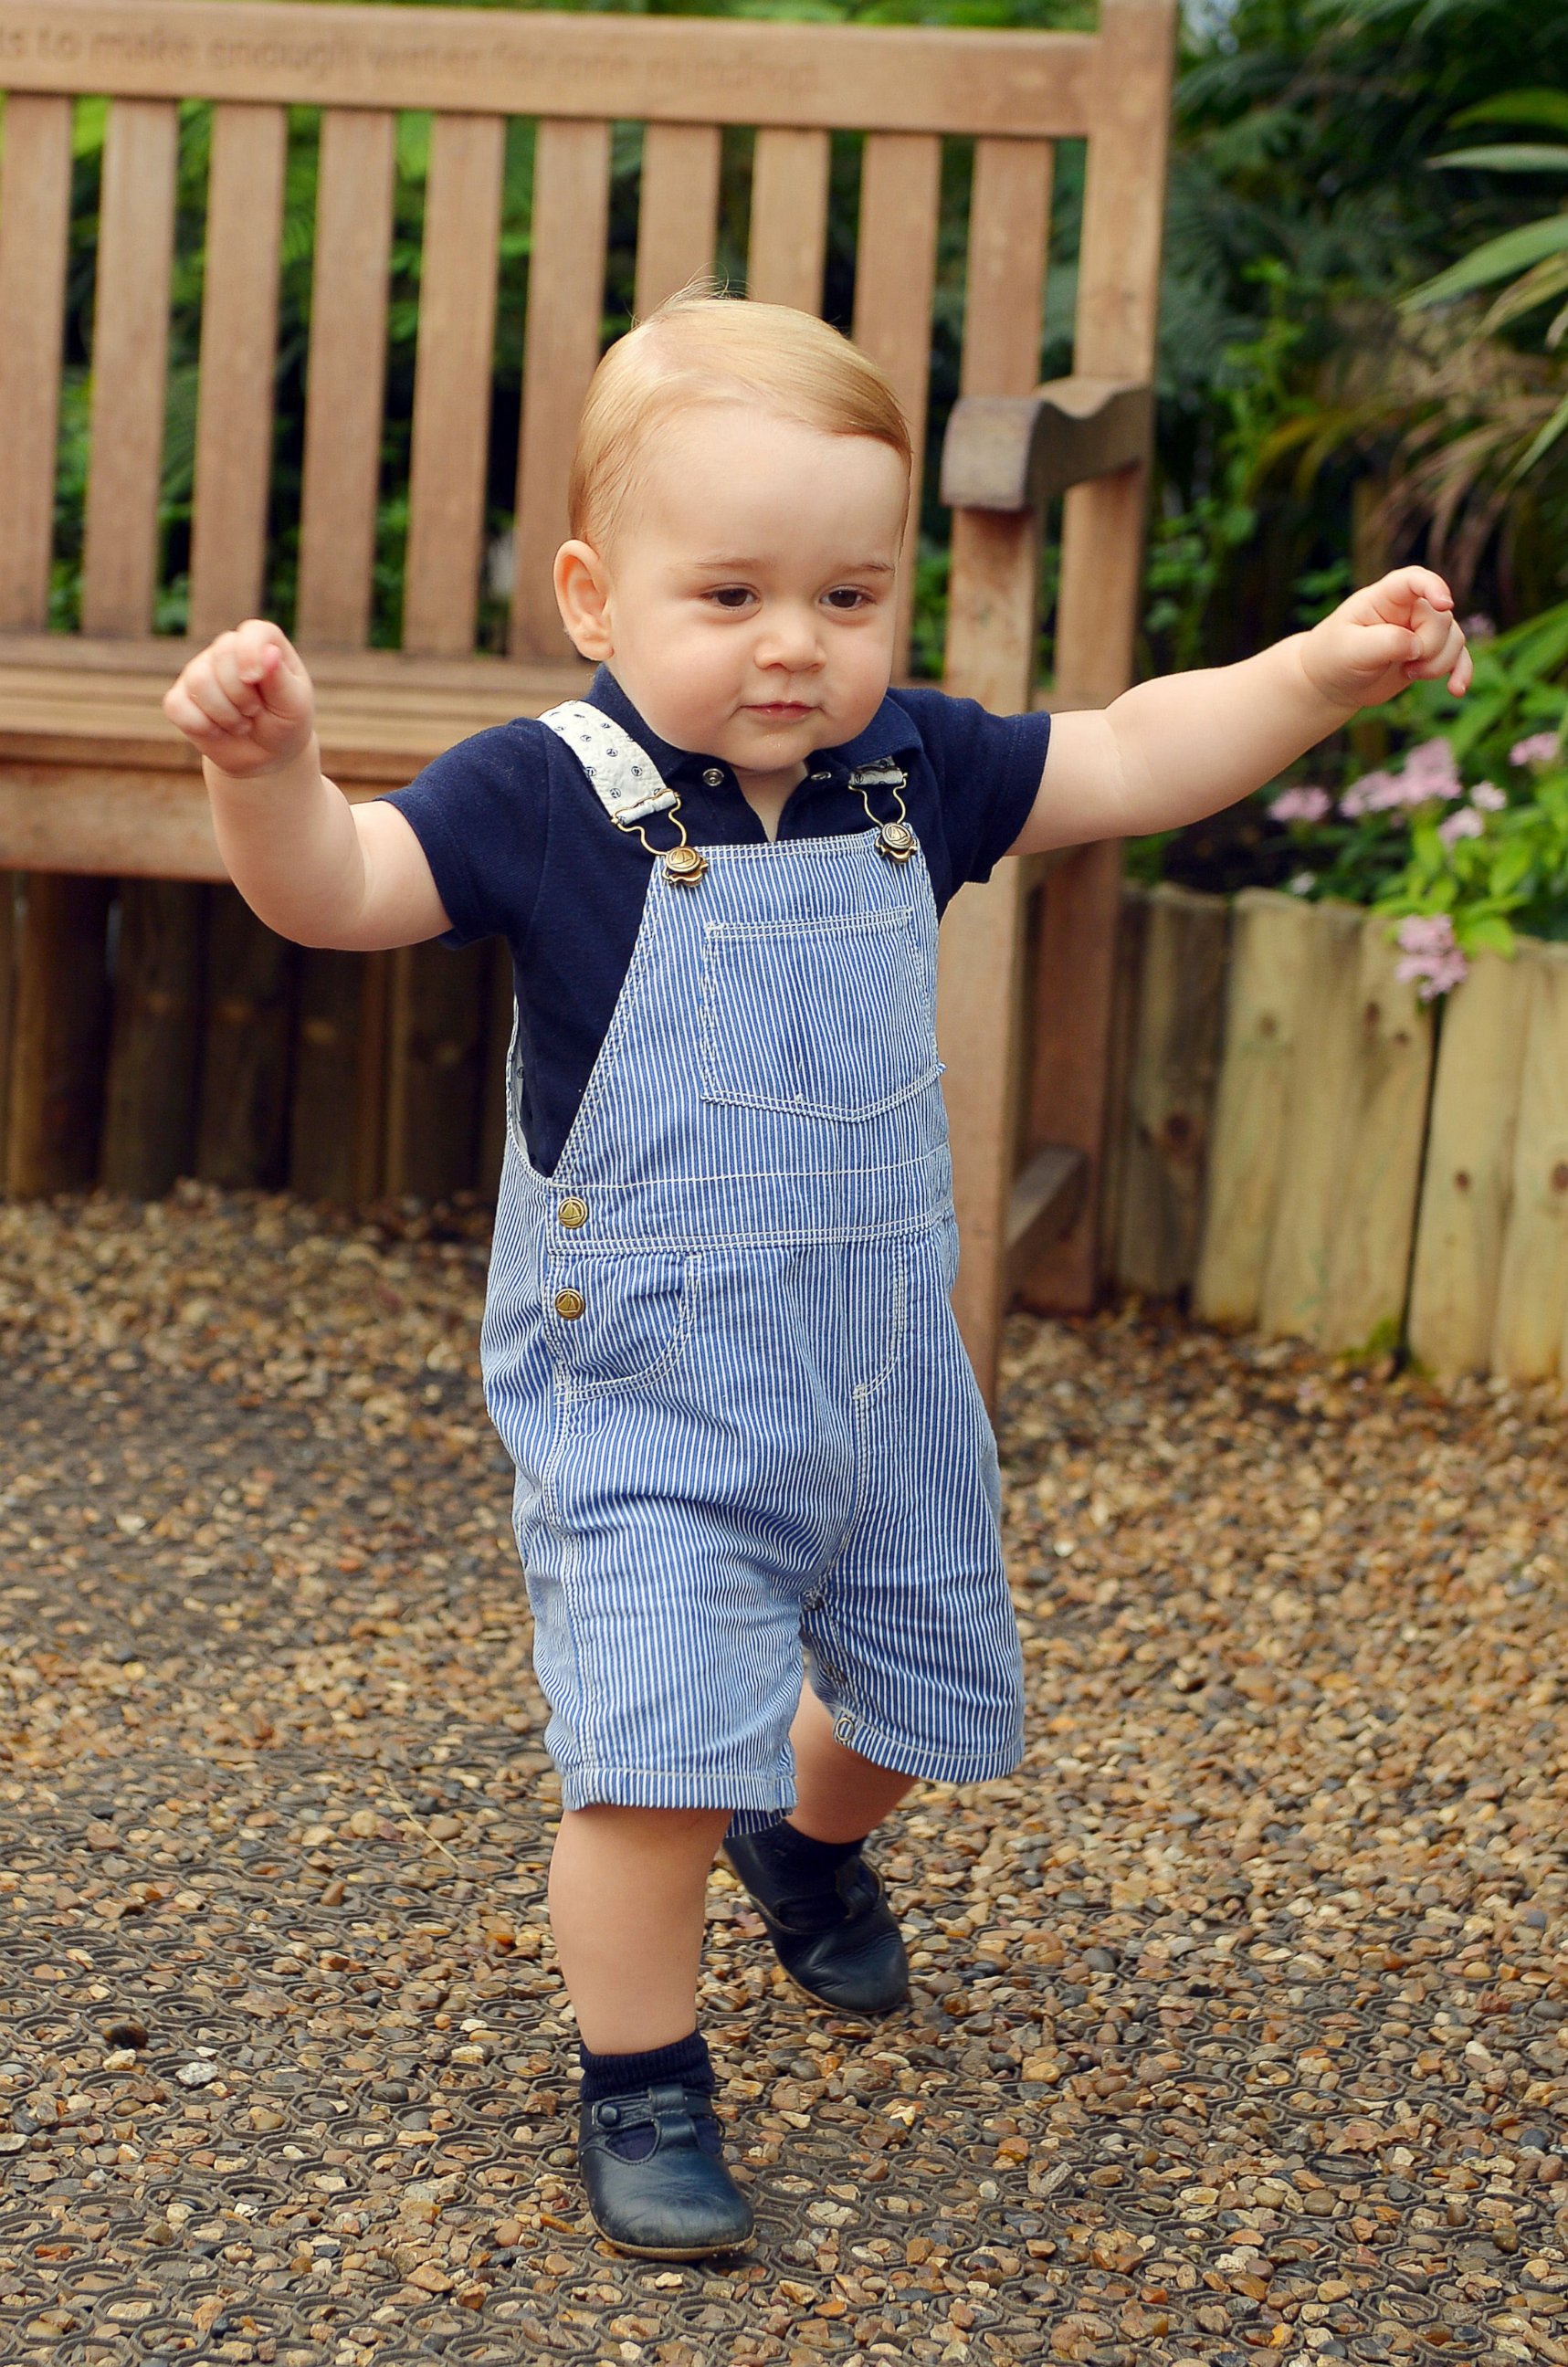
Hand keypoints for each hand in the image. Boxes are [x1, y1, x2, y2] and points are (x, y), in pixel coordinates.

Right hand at [162, 619, 315, 776]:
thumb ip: (281, 679)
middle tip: (255, 712)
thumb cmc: (284, 723)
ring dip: (225, 714)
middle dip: (242, 696)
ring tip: (241, 723)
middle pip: (222, 657)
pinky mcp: (180, 697)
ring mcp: (199, 671)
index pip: (252, 633)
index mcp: (261, 643)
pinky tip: (217, 731)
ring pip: (199, 681)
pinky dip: (201, 727)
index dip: (251, 654)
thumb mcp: (293, 705)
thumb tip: (270, 652)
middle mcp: (226, 650)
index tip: (256, 680)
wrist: (265, 755)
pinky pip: (176, 706)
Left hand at [1299, 567, 1471, 714]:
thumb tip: (1417, 646)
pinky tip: (1457, 690)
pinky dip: (1461, 672)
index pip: (1414, 580)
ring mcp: (1422, 630)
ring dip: (1440, 664)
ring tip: (1410, 675)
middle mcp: (1410, 608)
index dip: (1433, 587)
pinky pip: (1458, 657)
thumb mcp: (1351, 650)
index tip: (1444, 604)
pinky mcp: (1430, 653)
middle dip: (1430, 647)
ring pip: (1454, 639)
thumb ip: (1386, 642)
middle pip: (1441, 619)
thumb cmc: (1335, 657)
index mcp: (1385, 597)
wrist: (1333, 681)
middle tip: (1406, 667)